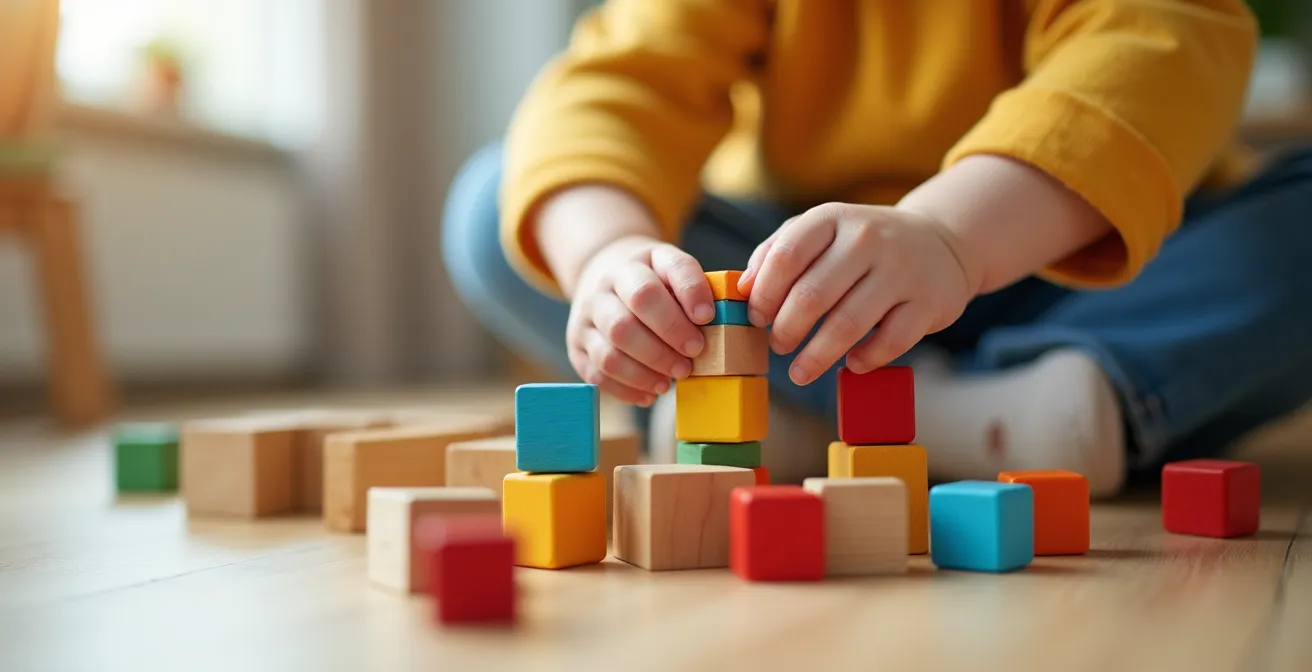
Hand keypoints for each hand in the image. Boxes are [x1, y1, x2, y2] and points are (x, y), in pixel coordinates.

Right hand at [566, 236, 715, 405]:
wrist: (603, 278)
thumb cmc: (652, 283)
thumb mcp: (673, 270)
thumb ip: (698, 289)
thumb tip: (732, 319)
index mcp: (640, 261)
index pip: (668, 270)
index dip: (690, 293)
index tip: (707, 316)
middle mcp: (607, 284)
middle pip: (635, 312)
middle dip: (670, 337)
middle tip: (693, 356)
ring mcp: (587, 315)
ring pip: (612, 349)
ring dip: (647, 370)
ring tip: (671, 380)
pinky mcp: (576, 345)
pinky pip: (598, 373)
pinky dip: (627, 389)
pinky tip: (650, 392)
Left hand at [739, 203, 975, 384]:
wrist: (939, 243)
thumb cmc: (861, 246)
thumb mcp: (820, 233)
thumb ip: (776, 253)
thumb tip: (744, 289)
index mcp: (833, 219)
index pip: (786, 257)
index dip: (763, 295)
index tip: (756, 319)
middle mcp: (868, 239)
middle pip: (811, 296)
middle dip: (785, 330)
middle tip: (777, 346)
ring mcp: (901, 271)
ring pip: (847, 324)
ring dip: (816, 356)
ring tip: (799, 372)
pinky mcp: (928, 302)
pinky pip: (890, 341)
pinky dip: (864, 360)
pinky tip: (850, 364)